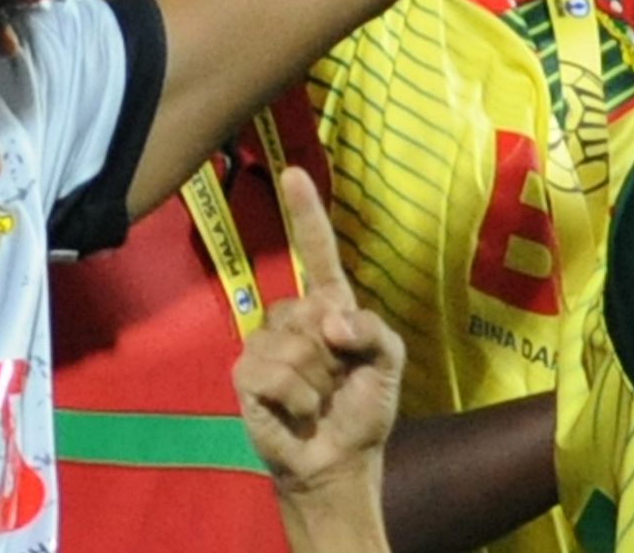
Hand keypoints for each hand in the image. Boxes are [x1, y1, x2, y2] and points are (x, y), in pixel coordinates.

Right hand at [236, 163, 402, 513]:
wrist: (338, 461)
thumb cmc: (362, 408)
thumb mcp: (388, 362)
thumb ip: (373, 330)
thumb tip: (330, 320)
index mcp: (330, 305)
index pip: (317, 252)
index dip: (304, 213)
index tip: (292, 173)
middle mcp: (294, 318)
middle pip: (310, 308)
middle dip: (333, 350)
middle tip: (336, 380)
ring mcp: (265, 346)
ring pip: (293, 343)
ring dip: (316, 380)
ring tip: (317, 399)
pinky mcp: (245, 378)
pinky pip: (271, 372)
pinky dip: (295, 397)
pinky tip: (297, 412)